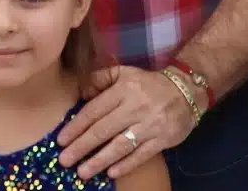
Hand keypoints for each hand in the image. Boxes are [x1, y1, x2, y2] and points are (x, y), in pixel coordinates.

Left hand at [59, 65, 195, 179]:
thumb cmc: (148, 84)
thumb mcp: (124, 73)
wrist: (186, 91)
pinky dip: (126, 165)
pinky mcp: (163, 139)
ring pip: (120, 145)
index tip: (61, 140)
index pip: (94, 110)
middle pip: (103, 130)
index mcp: (123, 90)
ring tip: (82, 172)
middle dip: (81, 147)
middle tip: (64, 160)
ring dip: (99, 160)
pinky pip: (141, 154)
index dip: (76, 126)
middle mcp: (135, 107)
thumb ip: (100, 78)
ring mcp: (150, 125)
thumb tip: (81, 93)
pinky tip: (111, 173)